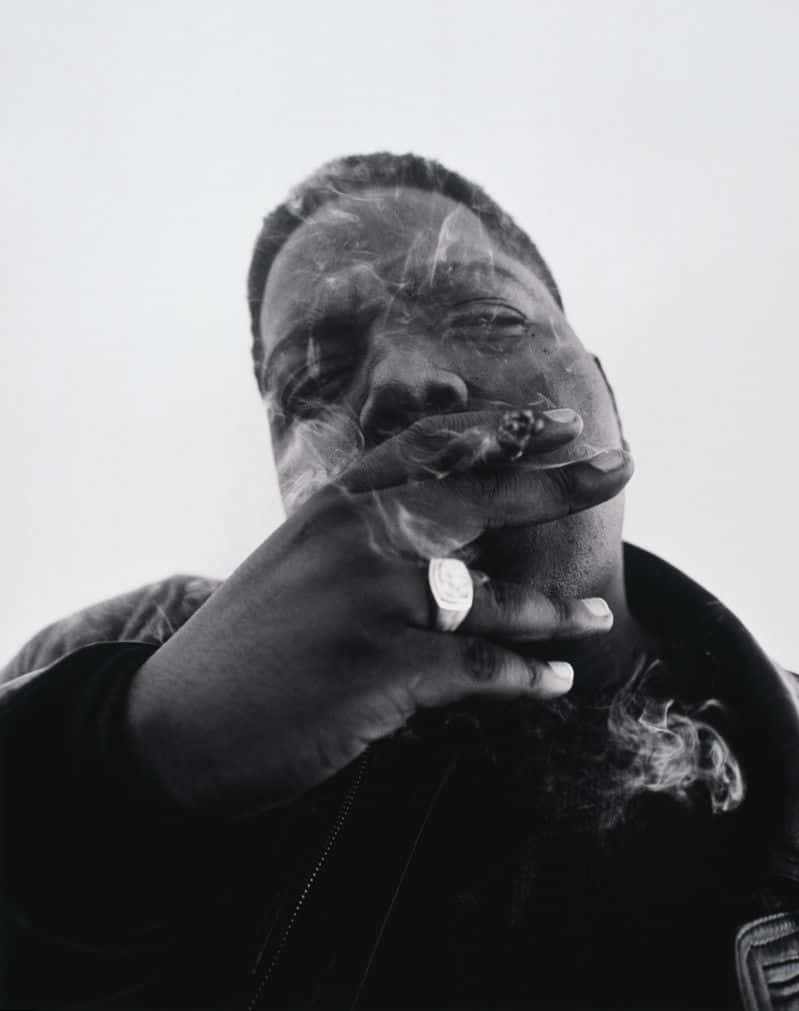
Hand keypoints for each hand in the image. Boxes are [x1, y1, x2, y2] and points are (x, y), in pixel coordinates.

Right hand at [124, 408, 632, 817]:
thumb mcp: (296, 567)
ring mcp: (369, 601)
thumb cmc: (244, 647)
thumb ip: (361, 542)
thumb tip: (441, 543)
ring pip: (490, 596)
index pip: (431, 449)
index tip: (558, 421)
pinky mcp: (380, 670)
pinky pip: (480, 669)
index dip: (502, 431)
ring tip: (596, 615)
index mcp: (334, 506)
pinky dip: (525, 678)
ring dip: (554, 609)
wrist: (173, 724)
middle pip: (478, 497)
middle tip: (621, 465)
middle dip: (557, 482)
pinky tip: (558, 681)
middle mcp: (356, 538)